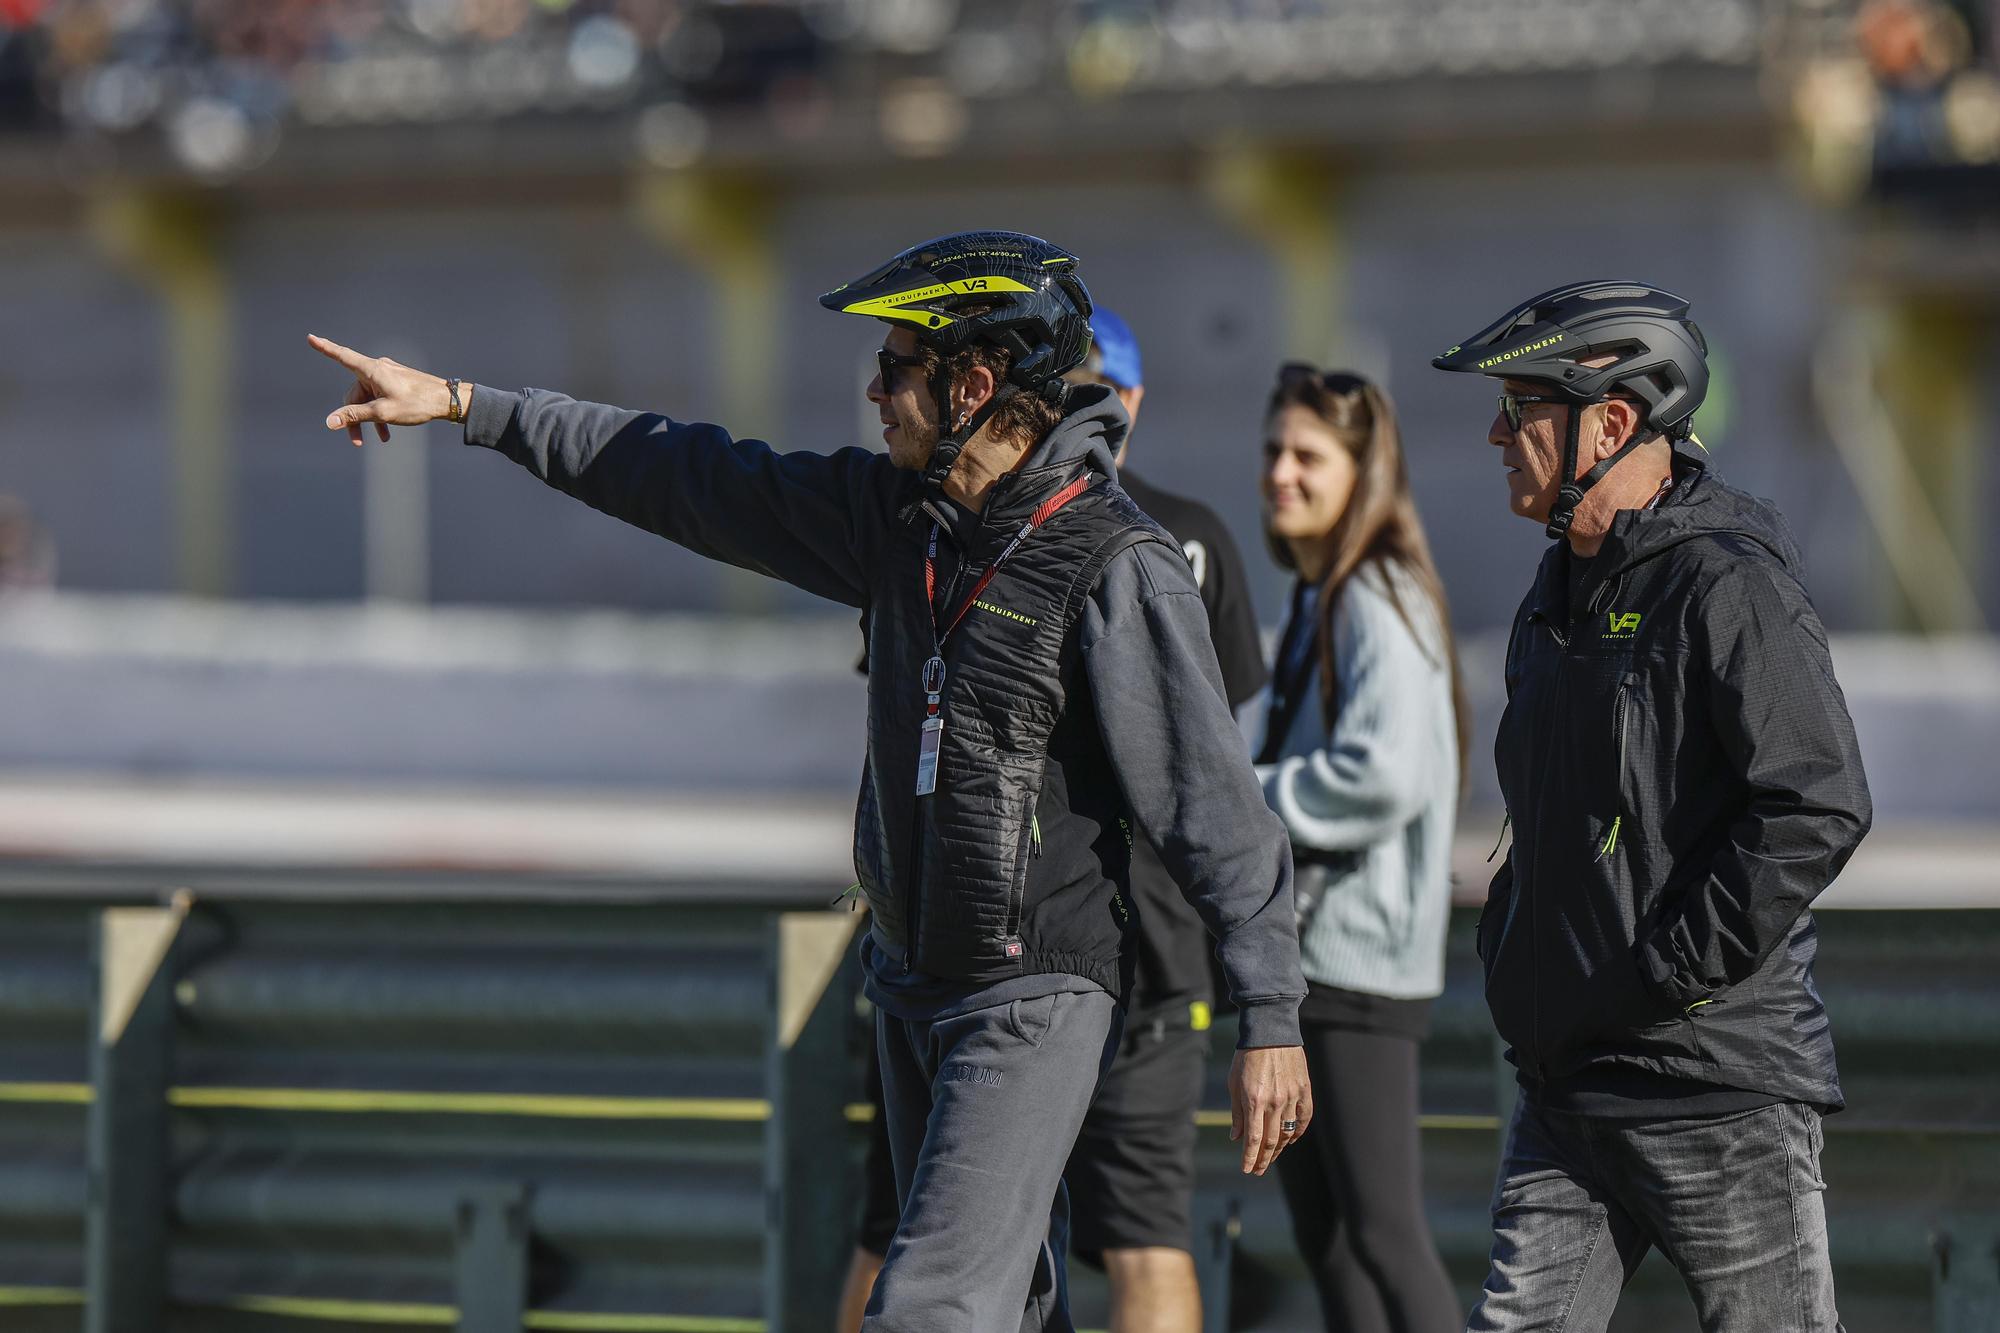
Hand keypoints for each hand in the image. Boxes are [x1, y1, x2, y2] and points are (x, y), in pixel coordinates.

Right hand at [308, 334, 457, 446]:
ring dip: (369, 419)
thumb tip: (330, 422)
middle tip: (356, 442)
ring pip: (368, 398)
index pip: (342, 356)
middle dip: (353, 417)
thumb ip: (354, 416)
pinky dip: (380, 414)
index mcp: (372, 370)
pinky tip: (386, 434)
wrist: (448, 401)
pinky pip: (380, 398)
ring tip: (379, 440)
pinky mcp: (396, 383)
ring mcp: (388, 375)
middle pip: (354, 393)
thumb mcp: (382, 413)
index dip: (325, 348)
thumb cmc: (417, 403)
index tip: (310, 337)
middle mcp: (378, 369)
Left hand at [1228, 1044, 1311, 1175]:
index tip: (1247, 1169)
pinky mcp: (1304, 1090)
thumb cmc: (1247, 1055)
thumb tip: (1236, 1137)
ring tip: (1271, 1157)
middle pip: (1271, 1140)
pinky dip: (1298, 1132)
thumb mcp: (1234, 1082)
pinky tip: (1291, 1140)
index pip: (1253, 1139)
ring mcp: (1292, 1096)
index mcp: (1254, 1100)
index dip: (1250, 1157)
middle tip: (1258, 1169)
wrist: (1271, 1030)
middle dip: (1263, 1158)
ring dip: (1279, 1149)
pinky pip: (1304, 1118)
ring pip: (1287, 1132)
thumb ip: (1237, 1112)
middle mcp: (1274, 1101)